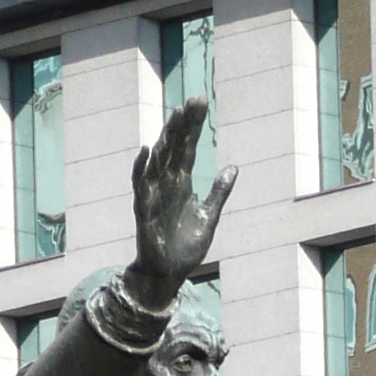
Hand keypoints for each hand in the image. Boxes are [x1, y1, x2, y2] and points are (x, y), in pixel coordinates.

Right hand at [129, 102, 235, 300]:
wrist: (170, 274)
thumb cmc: (186, 246)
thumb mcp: (209, 216)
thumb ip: (219, 192)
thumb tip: (233, 167)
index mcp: (182, 183)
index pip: (189, 146)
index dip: (194, 125)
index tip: (201, 102)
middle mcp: (167, 184)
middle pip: (175, 147)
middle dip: (183, 124)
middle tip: (193, 101)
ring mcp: (155, 195)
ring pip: (159, 160)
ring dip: (166, 138)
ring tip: (175, 117)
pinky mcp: (145, 211)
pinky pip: (141, 186)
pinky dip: (142, 168)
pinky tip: (147, 150)